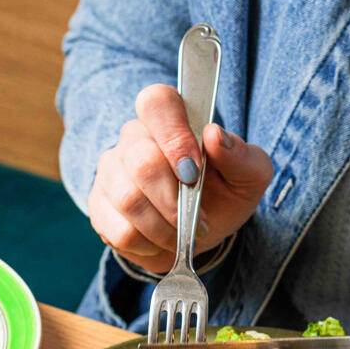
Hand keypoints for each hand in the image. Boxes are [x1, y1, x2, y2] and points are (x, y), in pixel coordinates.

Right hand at [88, 84, 272, 273]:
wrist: (201, 232)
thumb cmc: (225, 194)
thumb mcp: (249, 177)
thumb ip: (241, 155)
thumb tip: (214, 135)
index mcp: (170, 118)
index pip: (156, 102)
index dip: (173, 137)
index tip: (194, 173)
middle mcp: (133, 139)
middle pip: (141, 162)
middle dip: (175, 203)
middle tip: (199, 222)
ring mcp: (111, 172)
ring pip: (128, 200)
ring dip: (164, 229)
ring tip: (182, 236)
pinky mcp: (99, 207)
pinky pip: (118, 231)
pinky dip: (147, 245)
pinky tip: (160, 242)